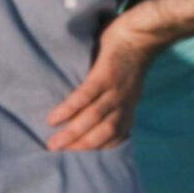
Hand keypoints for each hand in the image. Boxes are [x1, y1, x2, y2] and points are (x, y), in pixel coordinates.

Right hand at [46, 14, 149, 150]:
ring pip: (92, 119)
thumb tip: (96, 107)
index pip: (114, 137)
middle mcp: (122, 105)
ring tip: (53, 144)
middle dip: (80, 147)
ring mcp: (113, 91)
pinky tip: (55, 118)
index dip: (98, 149)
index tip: (79, 158)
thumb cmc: (128, 56)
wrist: (140, 35)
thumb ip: (116, 98)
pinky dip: (69, 110)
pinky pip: (84, 97)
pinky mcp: (103, 76)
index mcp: (128, 108)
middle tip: (58, 155)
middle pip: (102, 134)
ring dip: (72, 134)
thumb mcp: (128, 84)